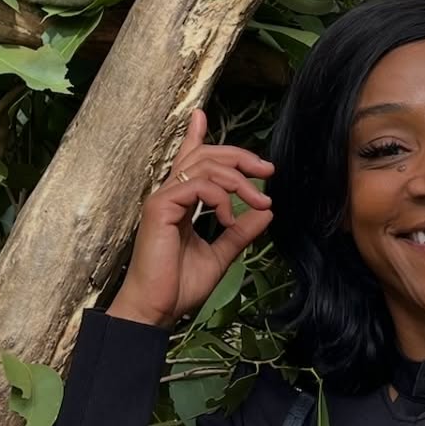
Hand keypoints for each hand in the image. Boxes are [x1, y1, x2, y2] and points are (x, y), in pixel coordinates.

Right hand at [107, 110, 273, 329]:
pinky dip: (221, 197)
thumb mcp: (221, 255)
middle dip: (241, 157)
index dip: (197, 135)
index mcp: (180, 201)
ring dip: (240, 181)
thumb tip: (265, 212)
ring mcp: (163, 198)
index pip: (190, 159)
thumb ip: (240, 232)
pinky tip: (228, 218)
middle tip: (268, 170)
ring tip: (258, 201)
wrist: (156, 309)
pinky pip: (198, 185)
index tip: (202, 116)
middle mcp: (170, 194)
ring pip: (207, 166)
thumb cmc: (179, 285)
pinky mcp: (160, 206)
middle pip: (206, 155)